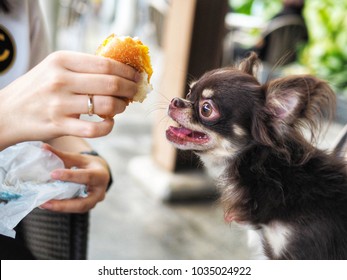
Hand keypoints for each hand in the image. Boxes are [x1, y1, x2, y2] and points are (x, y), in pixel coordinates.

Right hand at [0, 51, 139, 149]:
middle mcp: (61, 79)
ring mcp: (59, 103)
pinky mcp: (59, 125)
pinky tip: (109, 122)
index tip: (137, 76)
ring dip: (121, 107)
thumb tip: (119, 71)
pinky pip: (95, 129)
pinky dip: (109, 126)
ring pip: (106, 105)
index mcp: (62, 60)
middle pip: (110, 83)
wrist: (7, 112)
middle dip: (130, 88)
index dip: (127, 71)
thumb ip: (83, 67)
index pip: (106, 64)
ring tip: (121, 107)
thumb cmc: (37, 89)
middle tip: (135, 92)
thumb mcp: (55, 68)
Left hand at [40, 144, 110, 212]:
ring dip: (60, 208)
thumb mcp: (78, 158)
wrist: (101, 173)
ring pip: (78, 209)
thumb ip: (61, 155)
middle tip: (45, 202)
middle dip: (63, 204)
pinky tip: (48, 204)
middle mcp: (100, 191)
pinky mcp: (89, 206)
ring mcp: (95, 201)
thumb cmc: (88, 164)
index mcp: (100, 175)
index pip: (86, 176)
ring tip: (43, 204)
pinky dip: (62, 207)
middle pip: (83, 202)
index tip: (52, 174)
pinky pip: (75, 209)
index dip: (70, 176)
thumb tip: (43, 147)